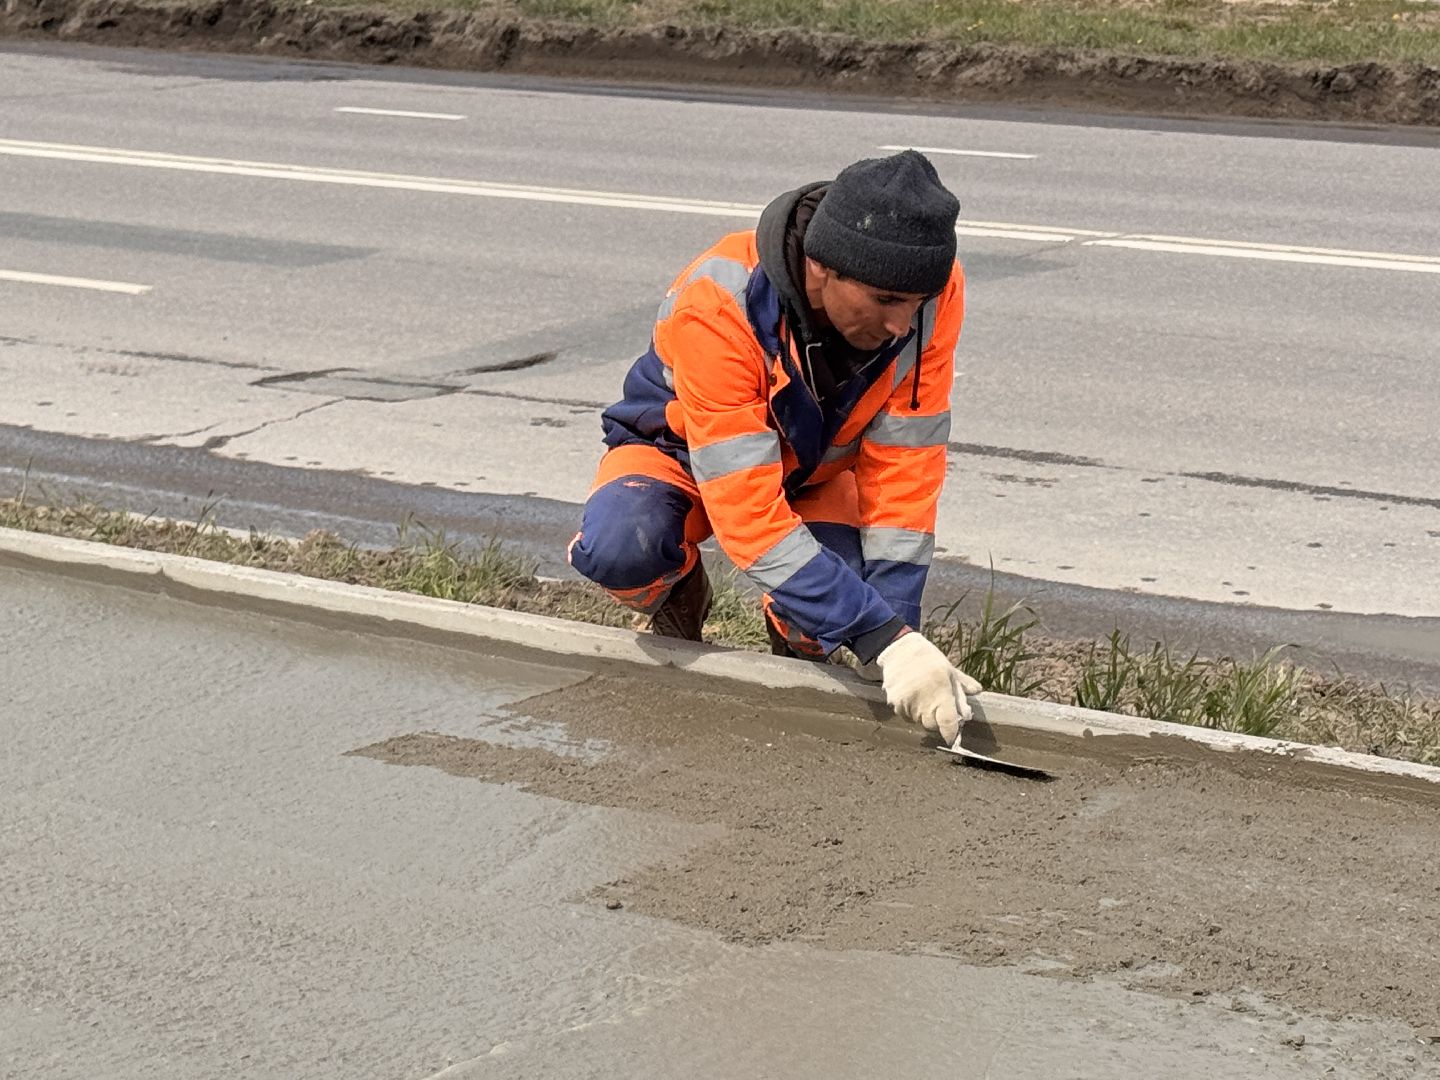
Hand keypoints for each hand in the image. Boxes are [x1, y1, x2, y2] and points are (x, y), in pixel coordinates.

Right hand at [875, 631, 982, 745]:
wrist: (900, 649)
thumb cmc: (928, 659)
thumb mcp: (949, 670)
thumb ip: (962, 686)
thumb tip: (978, 692)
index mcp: (940, 692)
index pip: (947, 723)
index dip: (950, 733)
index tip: (952, 738)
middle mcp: (923, 701)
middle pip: (931, 725)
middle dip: (936, 720)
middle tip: (937, 706)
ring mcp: (907, 703)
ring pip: (917, 721)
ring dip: (922, 715)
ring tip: (922, 696)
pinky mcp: (894, 703)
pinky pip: (905, 715)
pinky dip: (909, 710)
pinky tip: (911, 696)